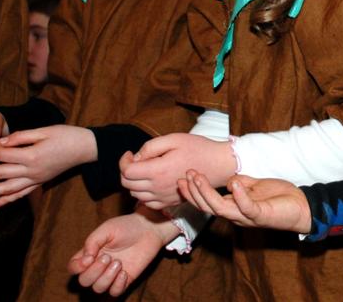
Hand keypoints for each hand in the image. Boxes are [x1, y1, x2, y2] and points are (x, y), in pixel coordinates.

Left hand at [0, 125, 96, 209]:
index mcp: (32, 156)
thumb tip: (2, 142)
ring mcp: (36, 179)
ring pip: (7, 189)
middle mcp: (32, 171)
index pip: (4, 154)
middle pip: (0, 174)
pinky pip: (21, 194)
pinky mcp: (40, 182)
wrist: (87, 148)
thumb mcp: (45, 130)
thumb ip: (22, 136)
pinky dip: (7, 200)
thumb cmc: (68, 135)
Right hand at [67, 207, 175, 296]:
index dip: (76, 267)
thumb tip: (85, 259)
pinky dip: (117, 285)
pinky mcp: (125, 279)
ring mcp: (111, 274)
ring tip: (118, 262)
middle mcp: (98, 266)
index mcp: (90, 253)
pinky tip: (124, 272)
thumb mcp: (107, 228)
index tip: (89, 258)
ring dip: (106, 277)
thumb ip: (92, 242)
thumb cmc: (126, 226)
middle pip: (84, 281)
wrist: (148, 228)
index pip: (73, 268)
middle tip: (108, 257)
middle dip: (94, 271)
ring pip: (98, 289)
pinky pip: (114, 292)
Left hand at [120, 134, 234, 209]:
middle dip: (127, 170)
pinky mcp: (170, 203)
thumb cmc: (198, 148)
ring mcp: (164, 198)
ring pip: (135, 195)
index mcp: (158, 171)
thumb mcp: (174, 139)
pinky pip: (147, 203)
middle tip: (137, 159)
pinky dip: (144, 194)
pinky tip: (153, 182)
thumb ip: (151, 147)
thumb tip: (136, 157)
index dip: (123, 161)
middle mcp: (158, 188)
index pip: (126, 172)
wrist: (219, 164)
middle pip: (128, 184)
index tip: (129, 153)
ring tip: (146, 169)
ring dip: (135, 182)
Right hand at [179, 170, 310, 233]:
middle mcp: (237, 215)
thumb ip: (240, 183)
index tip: (183, 178)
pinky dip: (239, 195)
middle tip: (185, 176)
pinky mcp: (261, 215)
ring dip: (207, 193)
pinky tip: (234, 183)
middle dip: (195, 191)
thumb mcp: (255, 186)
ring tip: (198, 178)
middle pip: (208, 206)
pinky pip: (247, 207)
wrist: (301, 206)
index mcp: (234, 207)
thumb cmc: (279, 197)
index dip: (194, 192)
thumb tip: (229, 179)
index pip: (208, 202)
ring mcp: (247, 217)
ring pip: (220, 209)